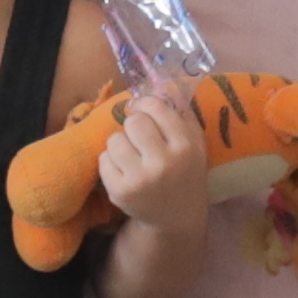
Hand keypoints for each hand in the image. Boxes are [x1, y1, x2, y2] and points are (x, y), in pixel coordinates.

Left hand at [102, 82, 216, 246]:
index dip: (144, 104)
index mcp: (186, 146)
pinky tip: (124, 171)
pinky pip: (103, 160)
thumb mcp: (194, 142)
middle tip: (139, 137)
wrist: (176, 217)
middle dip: (133, 125)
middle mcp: (165, 163)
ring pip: (114, 140)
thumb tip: (159, 81)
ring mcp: (141, 179)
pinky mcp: (120, 192)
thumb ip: (180, 111)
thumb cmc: (184, 171)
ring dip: (120, 144)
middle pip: (133, 121)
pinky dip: (110, 162)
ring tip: (132, 155)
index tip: (141, 109)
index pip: (156, 107)